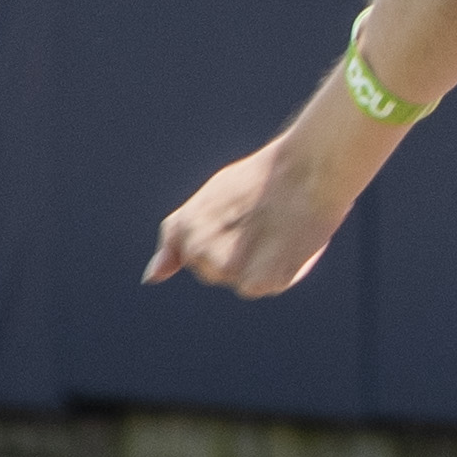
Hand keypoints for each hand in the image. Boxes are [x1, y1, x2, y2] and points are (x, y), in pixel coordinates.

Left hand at [148, 130, 356, 297]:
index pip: (192, 255)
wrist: (307, 169)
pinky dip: (281, 272)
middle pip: (216, 272)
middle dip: (240, 255)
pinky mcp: (257, 281)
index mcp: (184, 229)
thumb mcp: (208, 199)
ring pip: (242, 282)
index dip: (224, 236)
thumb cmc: (264, 178)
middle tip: (266, 222)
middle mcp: (199, 252)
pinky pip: (266, 288)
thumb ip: (176, 238)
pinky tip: (292, 245)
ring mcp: (227, 268)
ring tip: (281, 231)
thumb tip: (150, 279)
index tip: (242, 219)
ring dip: (262, 266)